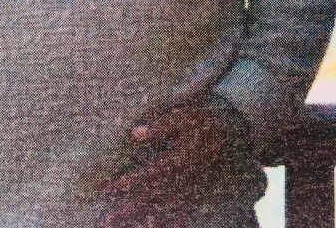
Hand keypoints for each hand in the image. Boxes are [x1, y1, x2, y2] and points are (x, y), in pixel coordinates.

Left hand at [97, 104, 233, 227]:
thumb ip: (161, 126)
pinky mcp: (194, 193)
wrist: (229, 134)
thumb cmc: (202, 123)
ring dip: (144, 219)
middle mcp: (184, 178)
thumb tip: (135, 133)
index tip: (107, 188)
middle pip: (153, 196)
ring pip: (164, 208)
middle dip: (129, 209)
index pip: (150, 173)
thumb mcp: (185, 117)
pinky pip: (182, 212)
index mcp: (180, 159)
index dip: (129, 181)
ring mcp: (190, 188)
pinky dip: (173, 222)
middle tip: (107, 220)